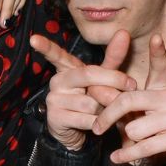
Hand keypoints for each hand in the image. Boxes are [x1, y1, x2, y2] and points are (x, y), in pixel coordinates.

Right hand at [31, 31, 135, 149]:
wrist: (77, 132)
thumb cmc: (92, 99)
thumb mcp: (103, 78)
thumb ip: (113, 58)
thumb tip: (124, 33)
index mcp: (67, 69)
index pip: (56, 55)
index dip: (45, 47)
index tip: (33, 39)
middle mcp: (57, 81)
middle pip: (88, 74)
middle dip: (114, 80)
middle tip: (131, 85)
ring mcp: (54, 99)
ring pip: (92, 101)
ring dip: (106, 108)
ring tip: (104, 111)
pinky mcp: (56, 118)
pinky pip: (87, 119)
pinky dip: (99, 123)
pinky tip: (97, 124)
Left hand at [93, 35, 165, 165]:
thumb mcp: (151, 110)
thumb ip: (127, 102)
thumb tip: (97, 92)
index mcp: (164, 88)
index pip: (161, 67)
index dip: (158, 52)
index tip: (156, 37)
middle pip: (128, 101)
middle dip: (107, 116)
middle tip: (96, 127)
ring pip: (134, 128)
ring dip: (129, 141)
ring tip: (135, 143)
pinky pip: (144, 146)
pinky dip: (128, 155)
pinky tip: (117, 158)